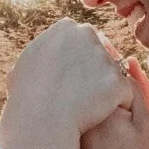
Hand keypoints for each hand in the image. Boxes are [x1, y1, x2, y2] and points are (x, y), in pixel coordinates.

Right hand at [0, 19, 133, 148]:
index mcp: (64, 28)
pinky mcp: (118, 81)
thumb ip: (45, 51)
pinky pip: (121, 95)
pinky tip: (94, 116)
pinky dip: (112, 107)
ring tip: (82, 106)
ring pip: (110, 74)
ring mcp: (105, 58)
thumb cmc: (27, 96)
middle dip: (93, 70)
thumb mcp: (26, 63)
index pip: (80, 39)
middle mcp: (87, 35)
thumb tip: (52, 50)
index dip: (75, 61)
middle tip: (75, 93)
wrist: (40, 120)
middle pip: (99, 52)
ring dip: (102, 89)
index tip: (64, 79)